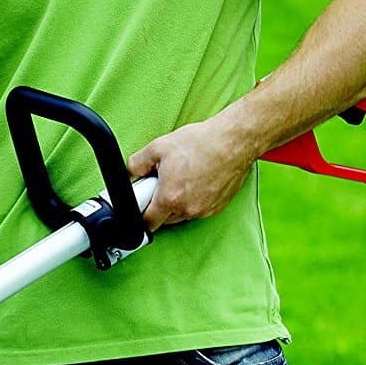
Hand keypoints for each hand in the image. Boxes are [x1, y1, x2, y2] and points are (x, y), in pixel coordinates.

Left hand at [127, 116, 257, 233]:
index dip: (140, 217)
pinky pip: (198, 210)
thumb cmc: (201, 143)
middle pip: (164, 219)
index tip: (141, 207)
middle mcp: (188, 209)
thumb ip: (137, 163)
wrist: (234, 141)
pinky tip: (197, 181)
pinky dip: (194, 200)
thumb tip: (130, 173)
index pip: (147, 223)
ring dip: (178, 202)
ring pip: (182, 214)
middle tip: (163, 183)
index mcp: (170, 198)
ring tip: (183, 178)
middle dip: (160, 204)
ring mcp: (204, 210)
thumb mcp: (159, 147)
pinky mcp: (217, 208)